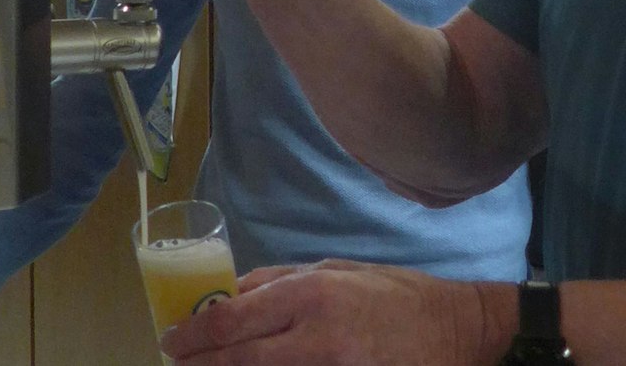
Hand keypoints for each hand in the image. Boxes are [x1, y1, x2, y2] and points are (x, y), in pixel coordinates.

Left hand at [162, 260, 500, 365]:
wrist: (455, 330)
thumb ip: (278, 282)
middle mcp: (317, 337)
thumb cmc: (392, 295)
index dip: (191, 335)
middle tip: (177, 365)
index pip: (231, 320)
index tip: (170, 340)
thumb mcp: (333, 269)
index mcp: (311, 294)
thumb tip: (228, 295)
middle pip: (235, 361)